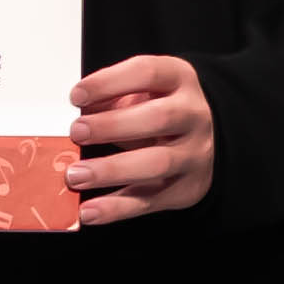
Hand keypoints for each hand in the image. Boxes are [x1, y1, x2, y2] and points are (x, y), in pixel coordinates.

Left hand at [67, 54, 214, 220]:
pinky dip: (116, 208)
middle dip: (112, 126)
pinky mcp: (186, 188)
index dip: (109, 82)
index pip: (147, 73)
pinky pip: (150, 200)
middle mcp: (193, 116)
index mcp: (179, 80)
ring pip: (157, 163)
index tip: (76, 96)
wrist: (207, 138)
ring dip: (111, 170)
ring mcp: (194, 154)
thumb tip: (81, 114)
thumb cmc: (161, 110)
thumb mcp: (142, 92)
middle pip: (158, 119)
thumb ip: (113, 98)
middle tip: (77, 133)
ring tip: (76, 176)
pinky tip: (89, 211)